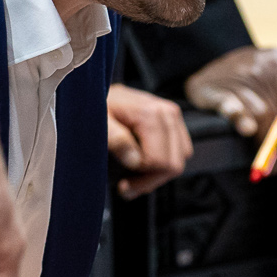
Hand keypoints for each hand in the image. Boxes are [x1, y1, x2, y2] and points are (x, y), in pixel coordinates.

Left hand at [107, 83, 191, 198]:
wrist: (96, 90)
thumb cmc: (95, 107)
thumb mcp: (97, 122)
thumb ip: (115, 139)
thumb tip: (135, 161)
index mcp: (150, 114)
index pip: (161, 162)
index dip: (142, 178)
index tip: (122, 183)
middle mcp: (168, 113)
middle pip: (174, 164)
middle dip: (150, 180)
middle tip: (126, 187)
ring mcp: (173, 116)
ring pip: (179, 161)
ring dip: (156, 175)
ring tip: (132, 177)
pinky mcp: (174, 120)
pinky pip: (180, 152)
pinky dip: (163, 163)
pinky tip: (143, 164)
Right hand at [185, 46, 276, 155]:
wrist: (215, 61)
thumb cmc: (261, 66)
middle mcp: (262, 73)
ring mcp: (239, 82)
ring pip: (257, 116)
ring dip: (265, 143)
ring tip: (272, 167)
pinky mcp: (217, 92)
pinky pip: (227, 106)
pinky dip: (237, 117)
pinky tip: (245, 131)